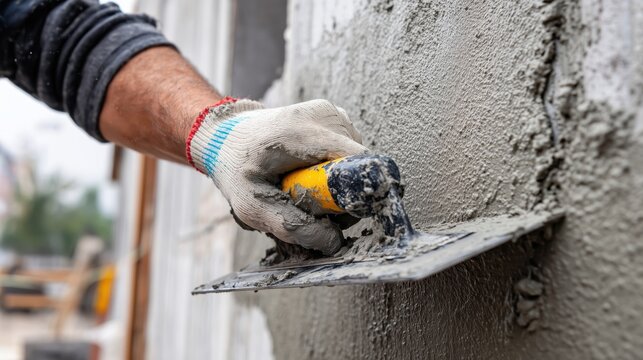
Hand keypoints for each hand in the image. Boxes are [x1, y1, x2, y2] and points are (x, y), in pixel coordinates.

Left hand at [186, 98, 366, 254]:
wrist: (226, 135)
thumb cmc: (236, 168)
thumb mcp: (251, 205)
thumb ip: (291, 226)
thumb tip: (333, 242)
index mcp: (301, 132)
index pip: (358, 161)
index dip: (359, 192)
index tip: (340, 213)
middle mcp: (323, 115)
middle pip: (359, 164)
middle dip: (343, 192)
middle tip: (309, 201)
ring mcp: (331, 111)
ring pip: (356, 159)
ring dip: (337, 180)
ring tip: (304, 181)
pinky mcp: (334, 114)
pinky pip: (349, 150)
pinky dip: (334, 165)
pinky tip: (309, 167)